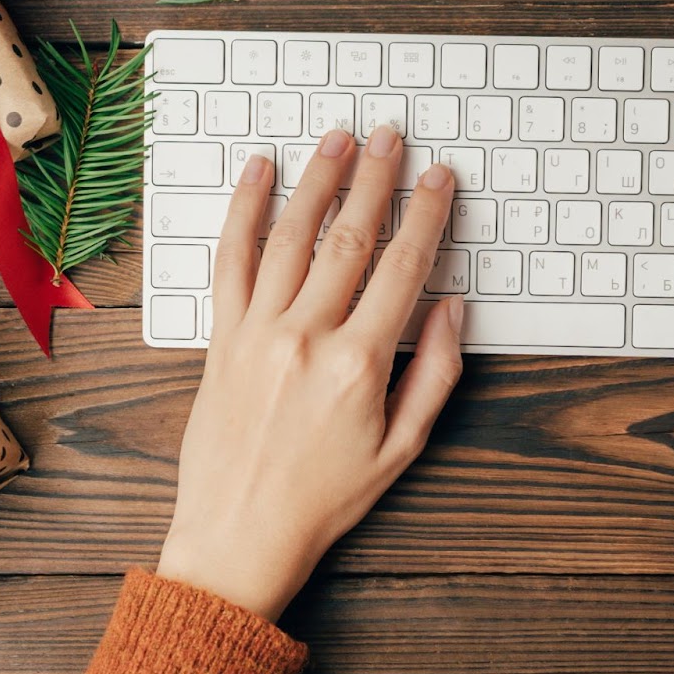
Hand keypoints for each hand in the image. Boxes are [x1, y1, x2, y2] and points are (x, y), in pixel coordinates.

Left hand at [157, 126, 462, 621]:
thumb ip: (434, 374)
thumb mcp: (401, 449)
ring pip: (292, 237)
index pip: (403, 268)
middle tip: (391, 137)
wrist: (238, 536)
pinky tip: (258, 175)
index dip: (426, 214)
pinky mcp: (221, 339)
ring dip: (318, 181)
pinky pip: (230, 261)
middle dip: (376, 180)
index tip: (438, 177)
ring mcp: (258, 333)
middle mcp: (307, 337)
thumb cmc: (323, 500)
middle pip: (350, 238)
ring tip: (338, 141)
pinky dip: (243, 213)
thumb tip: (452, 308)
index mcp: (359, 364)